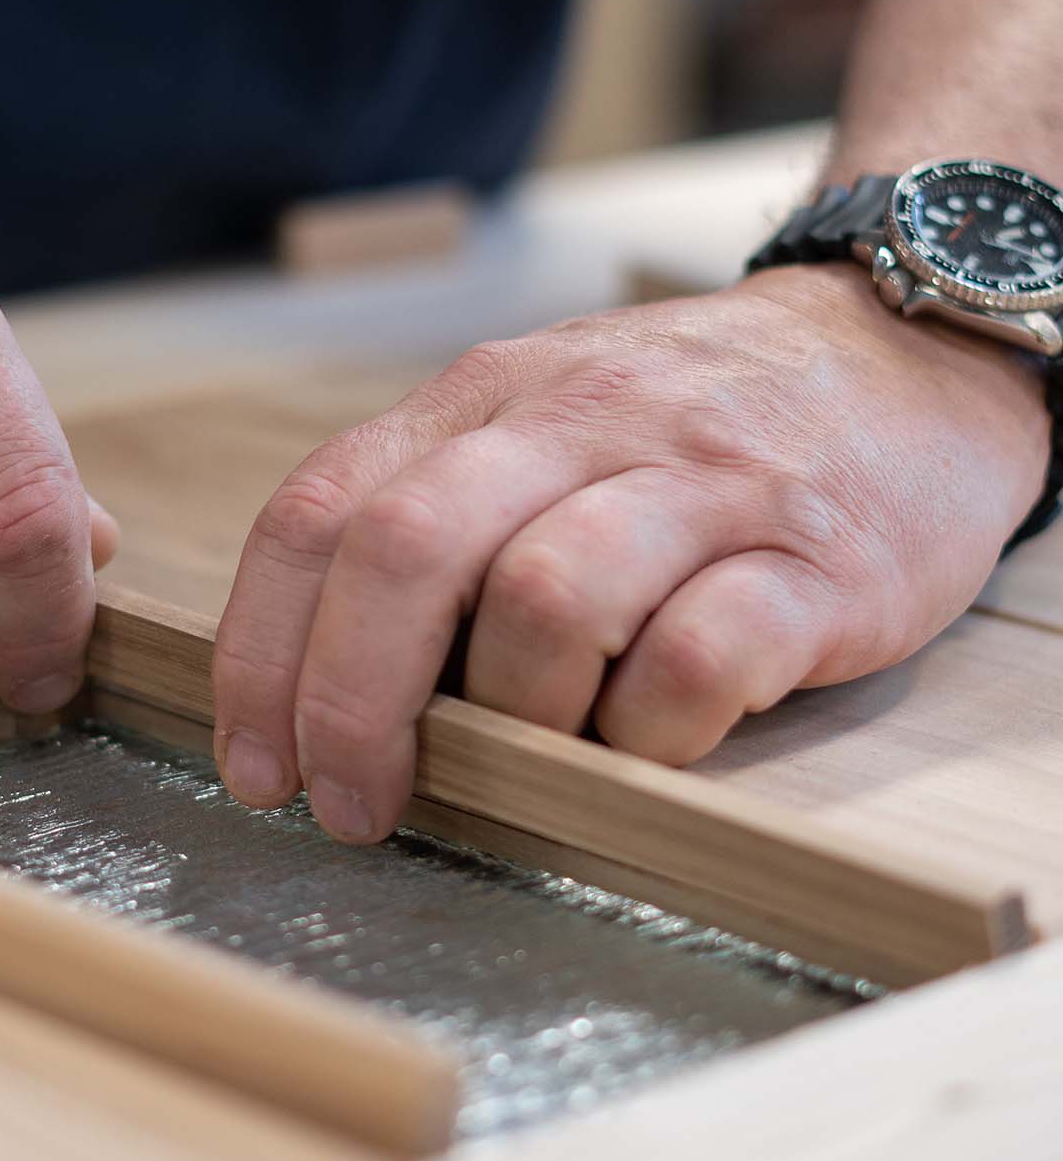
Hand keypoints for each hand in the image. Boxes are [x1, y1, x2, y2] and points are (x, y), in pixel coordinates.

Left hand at [212, 265, 1048, 839]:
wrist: (904, 357)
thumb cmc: (693, 422)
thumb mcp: (541, 425)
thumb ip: (435, 517)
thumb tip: (322, 686)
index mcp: (489, 398)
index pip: (322, 511)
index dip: (262, 651)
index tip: (257, 763)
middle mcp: (581, 420)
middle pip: (407, 552)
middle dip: (350, 703)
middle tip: (351, 803)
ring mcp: (702, 482)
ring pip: (548, 599)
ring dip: (517, 713)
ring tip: (542, 745)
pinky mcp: (814, 561)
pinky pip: (696, 662)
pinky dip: (646, 734)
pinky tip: (648, 741)